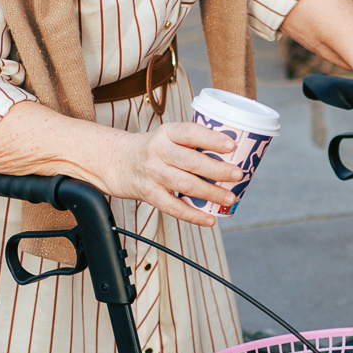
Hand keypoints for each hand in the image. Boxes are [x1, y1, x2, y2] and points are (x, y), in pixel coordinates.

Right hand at [99, 120, 246, 228]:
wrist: (115, 161)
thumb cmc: (152, 149)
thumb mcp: (168, 136)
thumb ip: (193, 143)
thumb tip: (234, 156)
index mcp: (167, 133)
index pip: (190, 133)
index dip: (211, 138)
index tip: (231, 145)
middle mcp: (159, 151)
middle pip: (191, 161)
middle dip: (217, 170)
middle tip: (238, 174)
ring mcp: (153, 173)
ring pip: (185, 184)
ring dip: (210, 193)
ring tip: (230, 197)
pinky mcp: (149, 194)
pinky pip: (174, 207)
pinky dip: (193, 215)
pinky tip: (210, 219)